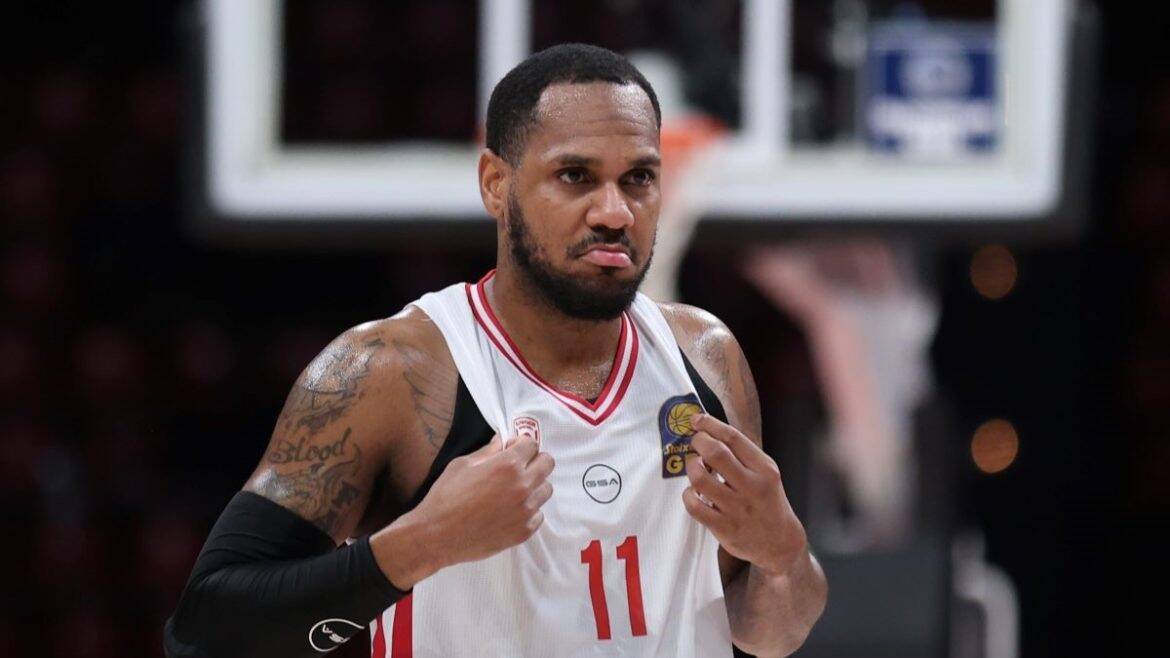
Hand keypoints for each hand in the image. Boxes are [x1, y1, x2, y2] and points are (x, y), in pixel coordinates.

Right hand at [374, 434, 553, 586]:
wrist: (437, 536)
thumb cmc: (446, 496)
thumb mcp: (462, 464)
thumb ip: (487, 451)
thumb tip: (501, 442)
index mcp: (508, 465)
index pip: (532, 444)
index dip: (520, 444)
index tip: (511, 450)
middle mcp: (523, 486)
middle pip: (548, 464)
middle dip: (534, 460)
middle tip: (518, 467)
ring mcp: (526, 511)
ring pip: (546, 489)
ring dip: (534, 485)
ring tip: (513, 491)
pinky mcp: (524, 531)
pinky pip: (538, 514)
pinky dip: (528, 510)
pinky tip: (509, 511)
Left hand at [682, 414, 806, 575]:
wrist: (780, 542)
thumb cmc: (767, 500)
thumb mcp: (766, 473)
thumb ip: (742, 455)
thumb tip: (708, 430)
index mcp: (764, 469)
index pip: (733, 438)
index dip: (710, 424)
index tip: (697, 420)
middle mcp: (752, 487)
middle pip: (715, 453)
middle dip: (698, 442)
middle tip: (695, 443)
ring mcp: (737, 509)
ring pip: (700, 479)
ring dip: (691, 468)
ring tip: (695, 468)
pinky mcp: (724, 528)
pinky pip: (694, 506)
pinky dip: (688, 495)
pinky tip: (694, 493)